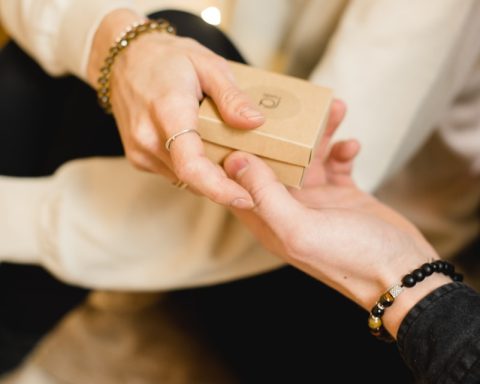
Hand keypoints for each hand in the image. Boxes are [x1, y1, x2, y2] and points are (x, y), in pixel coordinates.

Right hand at [87, 9, 263, 207]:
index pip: (191, 164)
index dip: (219, 188)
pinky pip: (174, 173)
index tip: (245, 198)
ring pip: (184, 180)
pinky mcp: (138, 157)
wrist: (124, 59)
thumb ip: (231, 96)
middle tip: (251, 178)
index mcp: (168, 111)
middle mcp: (148, 137)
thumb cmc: (166, 58)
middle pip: (192, 178)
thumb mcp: (207, 63)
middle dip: (224, 185)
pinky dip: (193, 171)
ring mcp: (139, 150)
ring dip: (209, 178)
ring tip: (229, 159)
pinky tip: (205, 152)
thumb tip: (255, 122)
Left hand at [223, 100, 449, 335]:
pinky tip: (352, 146)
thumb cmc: (349, 257)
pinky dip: (342, 151)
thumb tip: (235, 161)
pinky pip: (336, 163)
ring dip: (319, 134)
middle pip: (275, 162)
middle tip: (293, 102)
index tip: (237, 119)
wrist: (402, 272)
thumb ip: (265, 195)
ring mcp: (316, 201)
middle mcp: (289, 209)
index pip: (239, 182)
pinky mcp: (342, 195)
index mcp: (269, 220)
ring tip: (334, 109)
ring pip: (308, 157)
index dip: (235, 152)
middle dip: (283, 132)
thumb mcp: (299, 227)